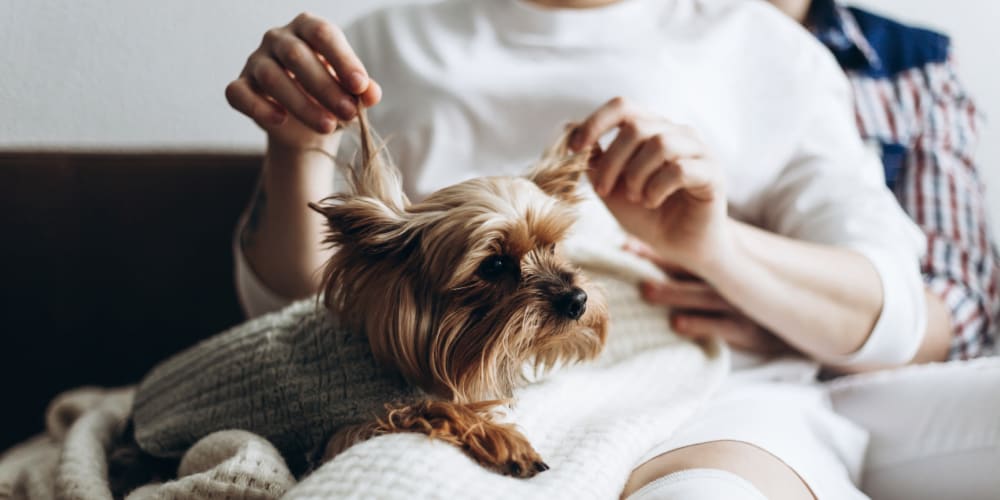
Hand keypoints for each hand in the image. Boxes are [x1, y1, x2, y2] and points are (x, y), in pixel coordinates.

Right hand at [225, 13, 381, 149]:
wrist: (305, 126)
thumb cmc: (331, 97)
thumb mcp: (351, 93)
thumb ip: (362, 91)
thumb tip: (371, 93)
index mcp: (307, 27)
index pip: (322, 33)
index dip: (342, 59)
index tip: (360, 86)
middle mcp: (278, 38)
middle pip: (297, 56)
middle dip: (326, 87)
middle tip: (350, 113)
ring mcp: (255, 61)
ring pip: (271, 77)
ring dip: (302, 104)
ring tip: (328, 126)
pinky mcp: (239, 87)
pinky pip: (240, 94)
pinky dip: (260, 108)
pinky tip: (281, 120)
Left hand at [570, 97, 729, 275]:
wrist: (679, 245)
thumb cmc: (647, 214)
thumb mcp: (611, 187)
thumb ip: (595, 161)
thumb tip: (571, 130)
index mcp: (651, 129)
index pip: (623, 107)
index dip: (596, 123)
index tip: (575, 148)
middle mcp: (676, 132)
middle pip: (636, 127)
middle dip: (612, 162)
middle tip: (604, 190)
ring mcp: (697, 150)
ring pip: (660, 143)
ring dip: (637, 175)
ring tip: (636, 198)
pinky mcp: (712, 173)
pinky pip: (679, 169)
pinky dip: (657, 188)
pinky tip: (652, 202)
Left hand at [625, 239, 793, 356]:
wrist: (803, 319)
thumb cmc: (756, 297)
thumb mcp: (738, 274)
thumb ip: (705, 261)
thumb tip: (655, 249)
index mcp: (725, 265)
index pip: (686, 251)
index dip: (656, 248)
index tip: (626, 244)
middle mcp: (731, 280)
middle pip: (689, 268)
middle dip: (658, 262)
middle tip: (629, 256)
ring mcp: (739, 304)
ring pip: (701, 296)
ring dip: (672, 293)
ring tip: (646, 291)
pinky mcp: (747, 331)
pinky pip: (720, 327)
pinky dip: (698, 324)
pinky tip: (676, 323)